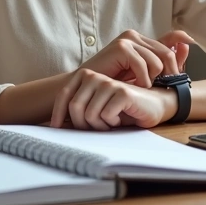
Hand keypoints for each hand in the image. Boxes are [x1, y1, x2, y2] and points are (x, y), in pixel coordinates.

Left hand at [50, 69, 174, 129]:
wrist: (151, 106)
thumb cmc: (121, 110)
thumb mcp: (95, 111)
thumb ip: (77, 114)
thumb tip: (54, 127)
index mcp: (85, 77)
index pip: (63, 95)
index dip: (57, 114)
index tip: (56, 128)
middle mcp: (95, 76)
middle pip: (75, 107)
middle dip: (83, 124)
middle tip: (97, 127)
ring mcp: (108, 83)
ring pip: (89, 114)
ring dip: (99, 126)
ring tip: (111, 121)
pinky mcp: (122, 92)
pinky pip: (106, 116)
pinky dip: (112, 123)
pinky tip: (121, 118)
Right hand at [79, 29, 193, 87]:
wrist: (87, 87)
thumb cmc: (112, 82)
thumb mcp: (142, 73)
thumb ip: (164, 59)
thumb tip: (189, 42)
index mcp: (141, 40)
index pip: (172, 41)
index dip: (178, 59)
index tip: (180, 74)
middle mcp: (135, 35)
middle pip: (168, 54)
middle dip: (168, 75)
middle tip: (160, 88)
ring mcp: (128, 39)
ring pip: (157, 62)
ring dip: (152, 80)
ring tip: (142, 88)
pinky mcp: (121, 47)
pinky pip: (144, 66)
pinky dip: (143, 80)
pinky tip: (136, 86)